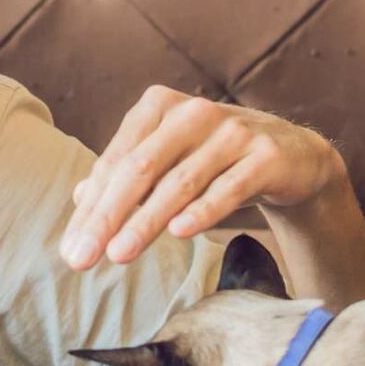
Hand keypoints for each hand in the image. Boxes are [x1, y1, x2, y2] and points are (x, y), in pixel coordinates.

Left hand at [61, 87, 340, 269]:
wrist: (292, 158)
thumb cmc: (216, 163)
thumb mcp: (169, 164)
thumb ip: (128, 179)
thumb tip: (79, 198)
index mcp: (159, 107)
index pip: (116, 162)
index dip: (91, 207)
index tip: (71, 250)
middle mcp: (193, 113)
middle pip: (140, 168)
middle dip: (108, 216)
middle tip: (83, 257)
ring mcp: (232, 132)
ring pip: (180, 181)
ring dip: (146, 221)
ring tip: (119, 254)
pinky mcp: (265, 155)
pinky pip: (229, 187)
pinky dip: (203, 210)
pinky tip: (179, 232)